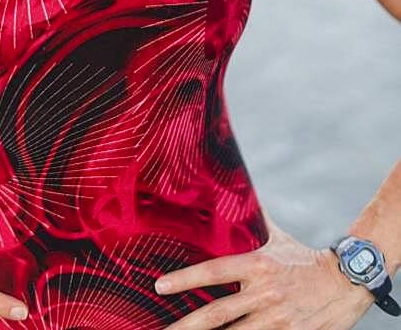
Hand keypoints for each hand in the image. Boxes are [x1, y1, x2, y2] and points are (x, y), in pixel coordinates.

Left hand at [154, 210, 374, 327]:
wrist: (346, 282)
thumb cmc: (304, 257)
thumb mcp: (276, 237)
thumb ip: (253, 219)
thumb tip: (234, 190)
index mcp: (257, 265)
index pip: (214, 272)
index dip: (185, 279)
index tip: (159, 286)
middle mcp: (264, 294)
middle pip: (217, 314)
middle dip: (187, 326)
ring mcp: (277, 320)